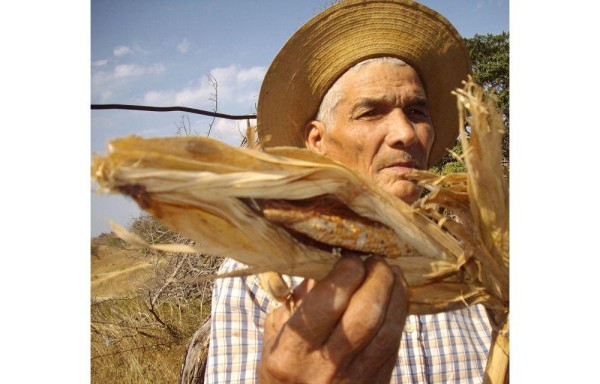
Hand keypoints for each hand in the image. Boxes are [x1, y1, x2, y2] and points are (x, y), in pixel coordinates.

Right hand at [258, 256, 408, 382]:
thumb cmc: (282, 371)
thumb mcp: (274, 337)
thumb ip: (296, 302)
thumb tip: (326, 267)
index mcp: (292, 354)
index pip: (326, 304)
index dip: (345, 273)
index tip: (350, 257)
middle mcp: (325, 368)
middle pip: (364, 314)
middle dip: (376, 278)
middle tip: (375, 260)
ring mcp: (355, 380)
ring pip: (387, 329)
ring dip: (395, 294)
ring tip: (391, 272)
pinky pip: (394, 344)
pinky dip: (398, 315)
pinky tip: (396, 297)